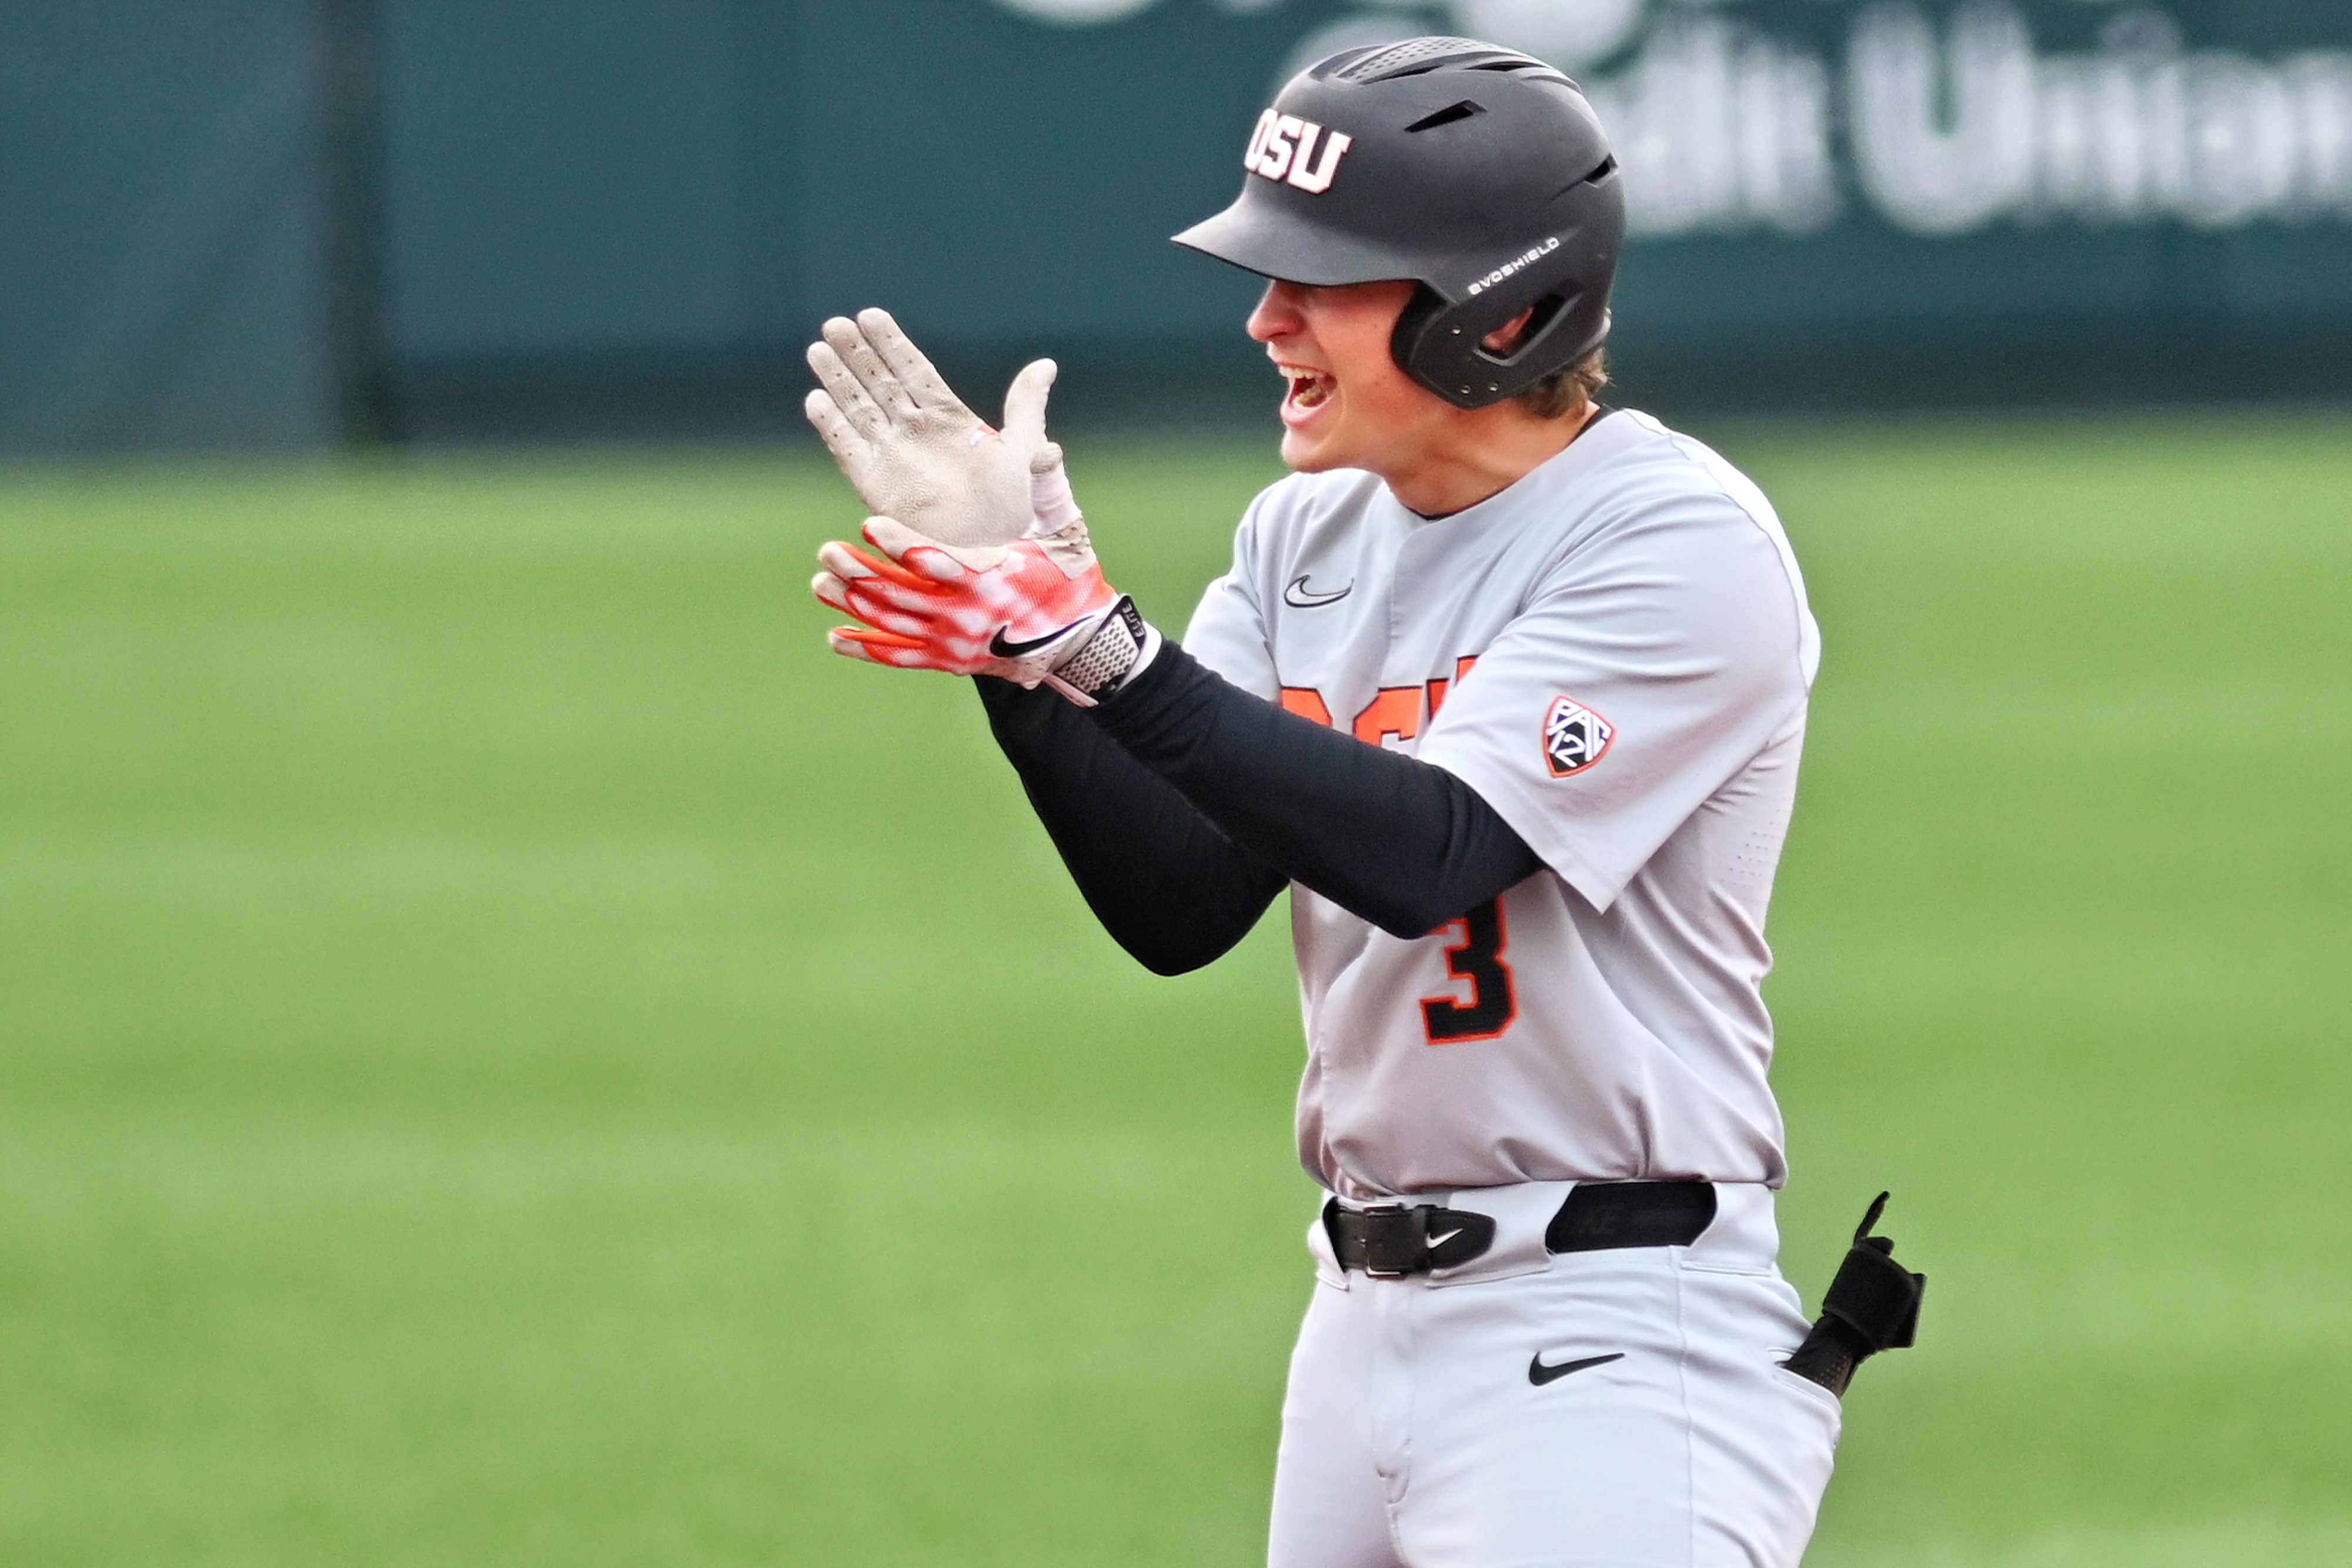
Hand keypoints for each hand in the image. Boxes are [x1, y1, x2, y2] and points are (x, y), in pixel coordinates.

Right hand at [805, 308, 1056, 547]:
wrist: (1005, 554)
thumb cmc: (1023, 505)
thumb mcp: (1026, 449)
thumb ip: (1026, 405)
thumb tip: (1046, 365)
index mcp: (951, 419)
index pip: (914, 371)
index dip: (891, 344)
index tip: (870, 315)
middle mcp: (918, 434)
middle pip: (879, 384)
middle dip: (856, 355)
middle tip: (834, 324)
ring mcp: (895, 458)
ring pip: (859, 411)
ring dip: (837, 382)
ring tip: (817, 350)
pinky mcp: (878, 487)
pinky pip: (849, 451)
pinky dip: (832, 427)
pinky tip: (816, 400)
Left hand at [812, 463, 1120, 696]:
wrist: (1078, 641)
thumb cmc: (1068, 577)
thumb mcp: (1063, 529)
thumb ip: (1046, 486)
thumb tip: (1044, 446)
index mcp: (988, 576)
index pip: (935, 560)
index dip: (899, 543)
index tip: (867, 524)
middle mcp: (965, 613)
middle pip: (901, 594)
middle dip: (860, 572)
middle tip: (826, 551)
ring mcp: (953, 641)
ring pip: (892, 624)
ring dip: (853, 604)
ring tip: (821, 582)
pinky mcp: (949, 661)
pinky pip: (900, 656)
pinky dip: (866, 649)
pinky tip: (835, 637)